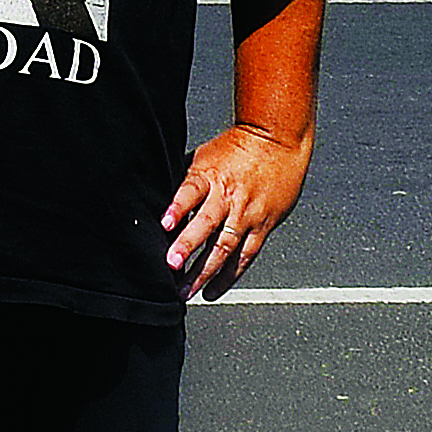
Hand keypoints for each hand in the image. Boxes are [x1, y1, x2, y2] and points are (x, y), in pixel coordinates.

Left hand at [162, 123, 310, 300]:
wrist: (277, 141)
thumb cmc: (235, 149)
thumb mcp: (203, 157)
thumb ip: (183, 181)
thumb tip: (154, 200)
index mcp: (210, 175)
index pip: (191, 190)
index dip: (177, 207)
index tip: (163, 223)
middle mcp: (229, 196)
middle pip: (207, 223)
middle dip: (187, 245)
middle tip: (171, 265)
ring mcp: (247, 214)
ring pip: (225, 246)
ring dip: (204, 271)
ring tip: (186, 290)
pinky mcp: (263, 226)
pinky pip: (245, 256)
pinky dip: (229, 276)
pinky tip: (212, 291)